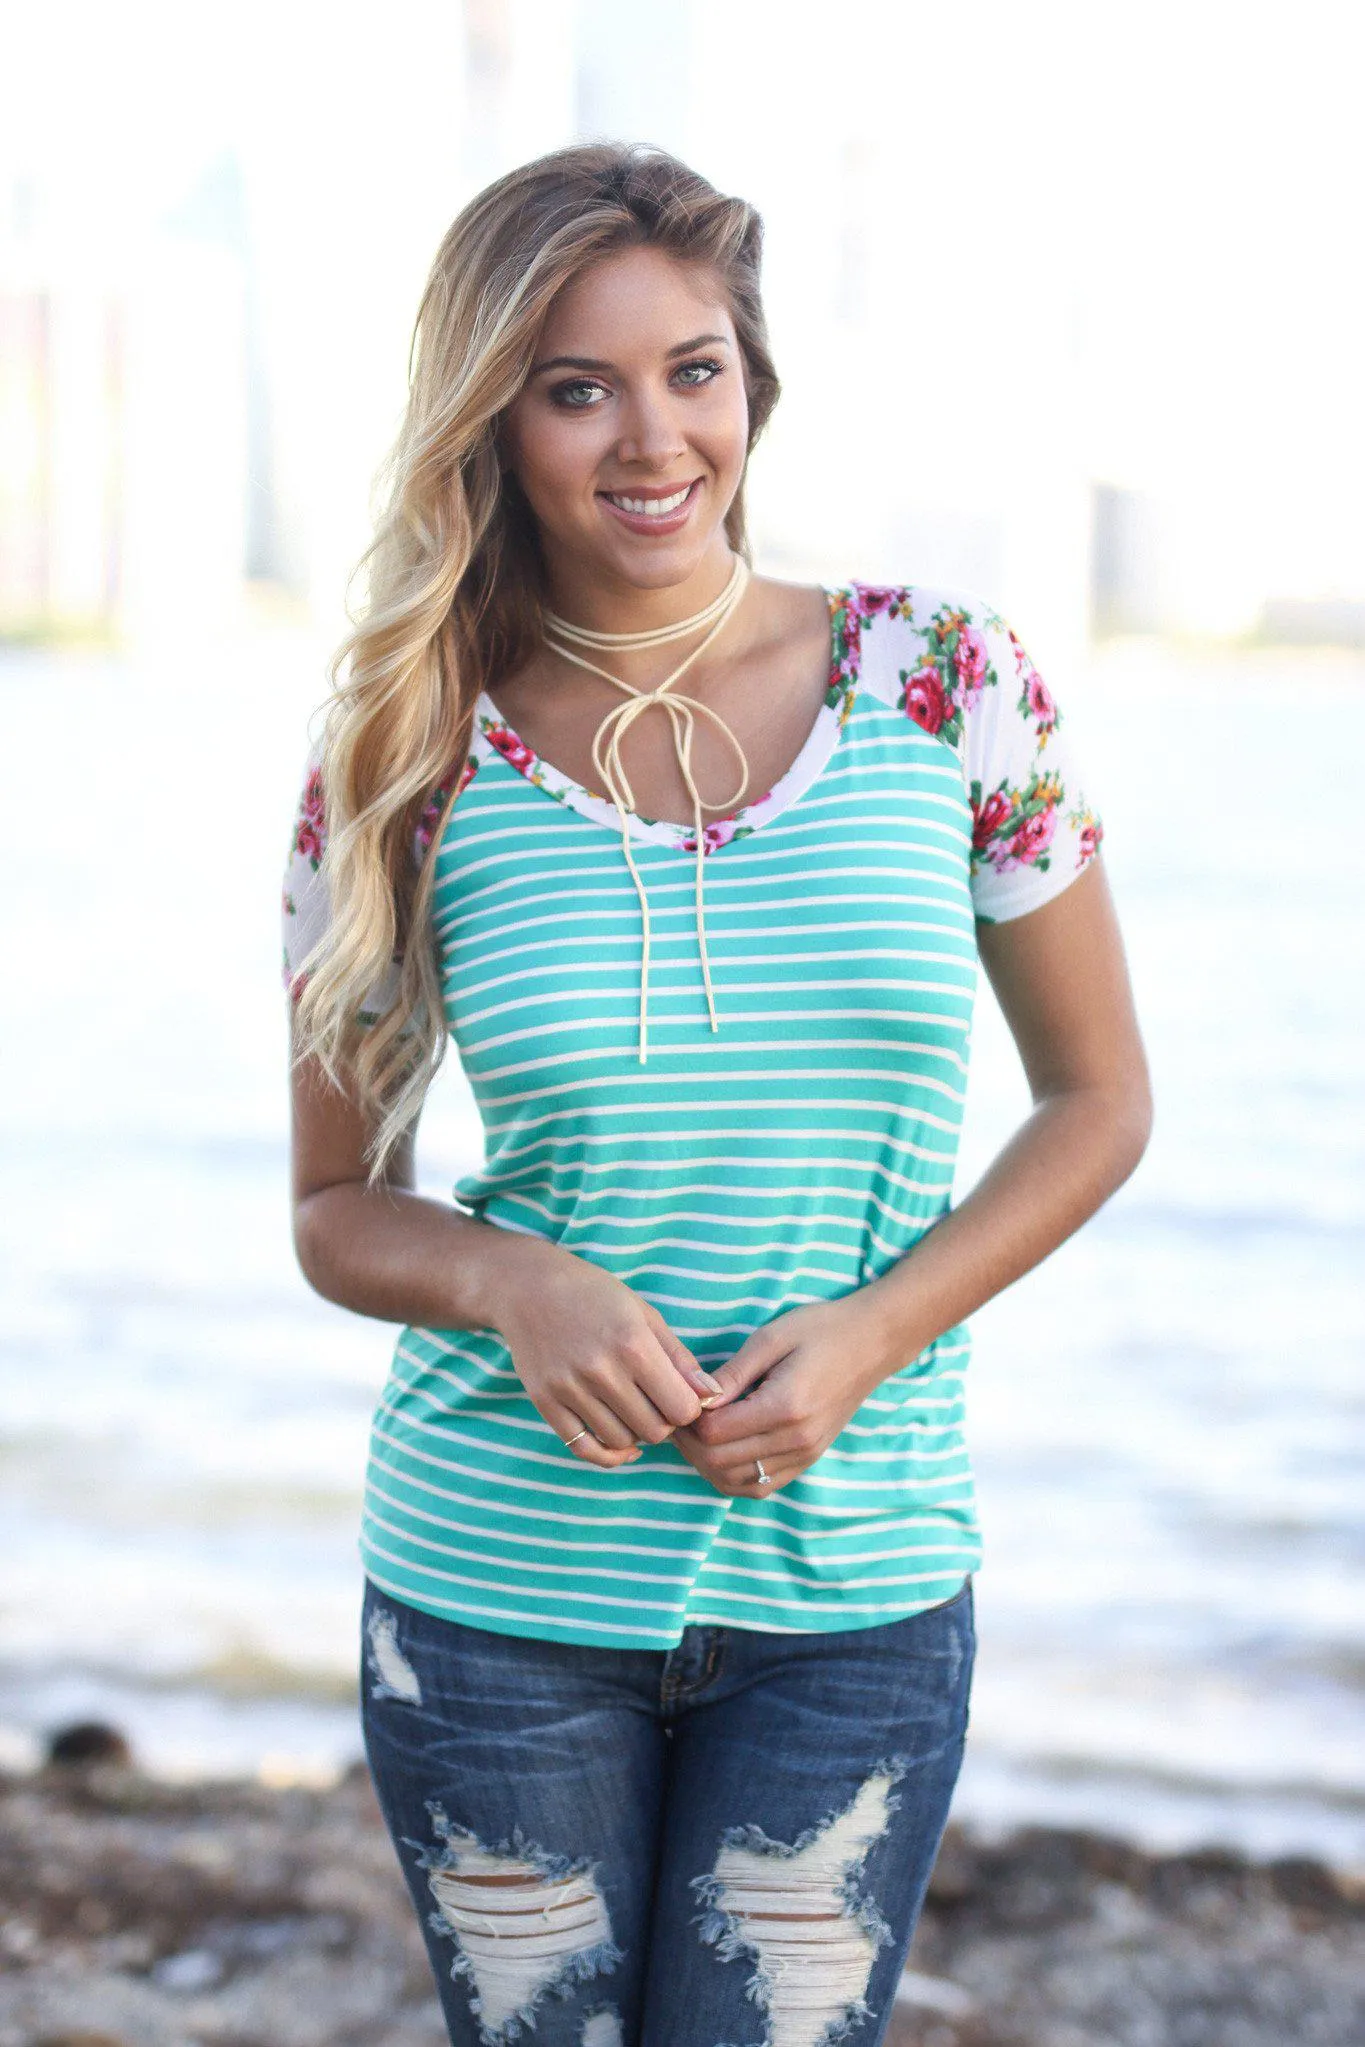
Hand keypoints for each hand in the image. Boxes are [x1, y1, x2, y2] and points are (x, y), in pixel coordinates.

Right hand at [497, 1251, 725, 1469]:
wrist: (528, 1287)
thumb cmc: (594, 1295)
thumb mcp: (644, 1314)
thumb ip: (679, 1358)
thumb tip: (712, 1396)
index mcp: (633, 1345)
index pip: (682, 1408)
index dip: (690, 1408)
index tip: (682, 1396)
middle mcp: (601, 1370)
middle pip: (655, 1430)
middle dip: (665, 1422)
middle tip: (659, 1404)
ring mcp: (569, 1388)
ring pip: (622, 1441)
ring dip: (637, 1433)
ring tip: (635, 1410)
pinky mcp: (545, 1402)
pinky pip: (584, 1448)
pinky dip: (608, 1453)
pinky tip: (620, 1442)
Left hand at [669, 1292, 909, 1497]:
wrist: (871, 1342)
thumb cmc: (820, 1330)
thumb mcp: (770, 1338)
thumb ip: (731, 1373)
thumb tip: (695, 1398)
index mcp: (785, 1407)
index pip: (715, 1433)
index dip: (687, 1421)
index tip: (681, 1399)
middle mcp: (796, 1440)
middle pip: (719, 1462)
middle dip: (690, 1444)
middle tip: (680, 1417)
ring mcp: (805, 1455)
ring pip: (736, 1482)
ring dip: (707, 1464)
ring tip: (697, 1434)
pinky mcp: (808, 1459)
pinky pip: (760, 1486)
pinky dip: (732, 1476)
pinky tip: (721, 1450)